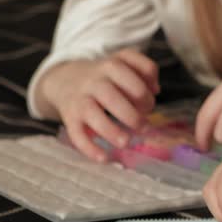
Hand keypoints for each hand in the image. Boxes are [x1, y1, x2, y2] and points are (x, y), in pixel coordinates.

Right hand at [39, 49, 159, 160]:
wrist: (65, 79)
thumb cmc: (106, 76)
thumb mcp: (124, 63)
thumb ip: (145, 69)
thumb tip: (155, 90)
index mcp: (113, 65)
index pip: (129, 77)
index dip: (146, 92)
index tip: (148, 105)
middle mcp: (95, 81)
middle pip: (112, 95)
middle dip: (132, 114)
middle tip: (144, 127)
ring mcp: (80, 99)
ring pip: (92, 113)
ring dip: (111, 131)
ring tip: (127, 142)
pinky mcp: (70, 117)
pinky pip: (76, 134)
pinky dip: (90, 148)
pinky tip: (105, 158)